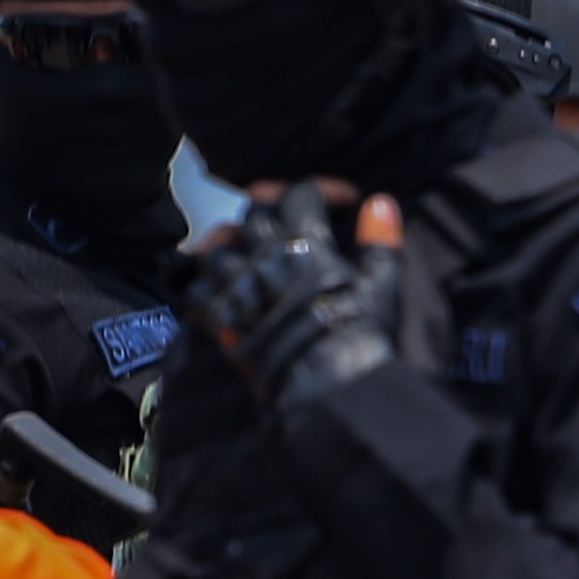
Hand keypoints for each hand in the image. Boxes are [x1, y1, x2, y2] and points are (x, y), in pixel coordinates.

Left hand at [187, 184, 401, 407]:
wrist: (327, 390)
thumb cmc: (359, 339)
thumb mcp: (382, 288)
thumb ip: (380, 242)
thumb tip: (381, 204)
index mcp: (304, 245)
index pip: (302, 195)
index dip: (323, 189)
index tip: (345, 198)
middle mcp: (262, 258)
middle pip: (252, 212)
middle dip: (272, 203)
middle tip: (287, 211)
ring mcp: (236, 288)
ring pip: (216, 247)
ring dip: (231, 243)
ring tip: (244, 248)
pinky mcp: (220, 320)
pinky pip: (196, 291)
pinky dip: (205, 285)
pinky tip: (222, 288)